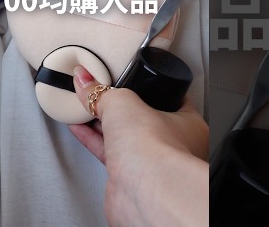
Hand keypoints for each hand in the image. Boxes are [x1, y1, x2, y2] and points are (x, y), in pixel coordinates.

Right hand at [69, 66, 208, 226]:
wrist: (143, 191)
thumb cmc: (154, 148)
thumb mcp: (122, 102)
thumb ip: (101, 91)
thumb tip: (86, 80)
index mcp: (188, 123)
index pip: (170, 98)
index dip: (148, 85)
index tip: (129, 77)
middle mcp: (172, 144)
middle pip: (142, 118)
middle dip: (120, 107)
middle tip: (101, 92)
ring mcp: (150, 162)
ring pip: (124, 137)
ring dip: (102, 122)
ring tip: (83, 105)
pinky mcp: (128, 176)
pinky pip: (108, 151)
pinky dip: (93, 139)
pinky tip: (79, 127)